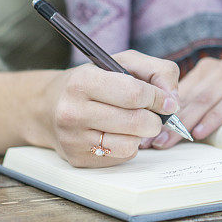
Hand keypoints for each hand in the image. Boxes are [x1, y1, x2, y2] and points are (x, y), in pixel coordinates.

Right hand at [38, 50, 179, 167]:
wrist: (48, 107)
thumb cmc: (94, 81)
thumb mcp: (123, 62)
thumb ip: (157, 70)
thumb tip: (173, 100)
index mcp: (83, 81)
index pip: (135, 94)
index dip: (159, 98)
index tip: (166, 101)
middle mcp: (73, 111)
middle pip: (136, 122)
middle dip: (155, 119)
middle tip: (154, 114)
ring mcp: (73, 139)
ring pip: (131, 144)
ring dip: (142, 135)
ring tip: (133, 123)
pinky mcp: (79, 159)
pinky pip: (122, 157)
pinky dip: (129, 146)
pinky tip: (118, 134)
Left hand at [149, 57, 221, 148]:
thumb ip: (205, 110)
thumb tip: (171, 134)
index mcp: (211, 69)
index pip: (179, 92)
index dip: (160, 114)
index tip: (146, 135)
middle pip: (189, 95)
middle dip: (168, 121)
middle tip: (152, 143)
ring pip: (207, 97)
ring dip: (186, 122)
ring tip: (170, 141)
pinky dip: (215, 117)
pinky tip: (201, 132)